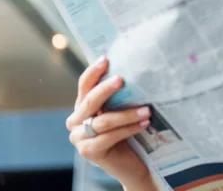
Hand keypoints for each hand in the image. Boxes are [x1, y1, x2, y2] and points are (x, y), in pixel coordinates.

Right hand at [66, 57, 157, 190]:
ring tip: (147, 110)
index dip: (93, 72)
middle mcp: (76, 121)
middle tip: (122, 79)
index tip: (106, 59)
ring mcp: (79, 138)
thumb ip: (120, 95)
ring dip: (127, 114)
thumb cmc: (127, 131)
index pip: (84, 85)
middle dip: (106, 89)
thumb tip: (134, 68)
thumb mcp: (121, 110)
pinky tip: (144, 124)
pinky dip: (128, 129)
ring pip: (103, 121)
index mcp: (82, 106)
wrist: (131, 162)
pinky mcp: (88, 152)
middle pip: (90, 101)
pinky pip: (109, 137)